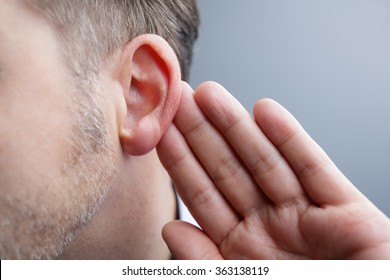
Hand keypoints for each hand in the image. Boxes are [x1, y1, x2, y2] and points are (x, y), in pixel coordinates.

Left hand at [157, 81, 389, 258]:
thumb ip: (204, 264)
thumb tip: (171, 230)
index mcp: (242, 249)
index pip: (203, 196)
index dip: (181, 161)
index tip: (161, 129)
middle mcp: (270, 227)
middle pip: (229, 171)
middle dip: (202, 132)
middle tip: (179, 98)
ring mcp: (306, 216)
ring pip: (265, 161)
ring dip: (237, 126)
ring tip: (209, 94)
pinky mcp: (346, 211)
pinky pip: (315, 169)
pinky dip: (292, 139)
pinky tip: (265, 111)